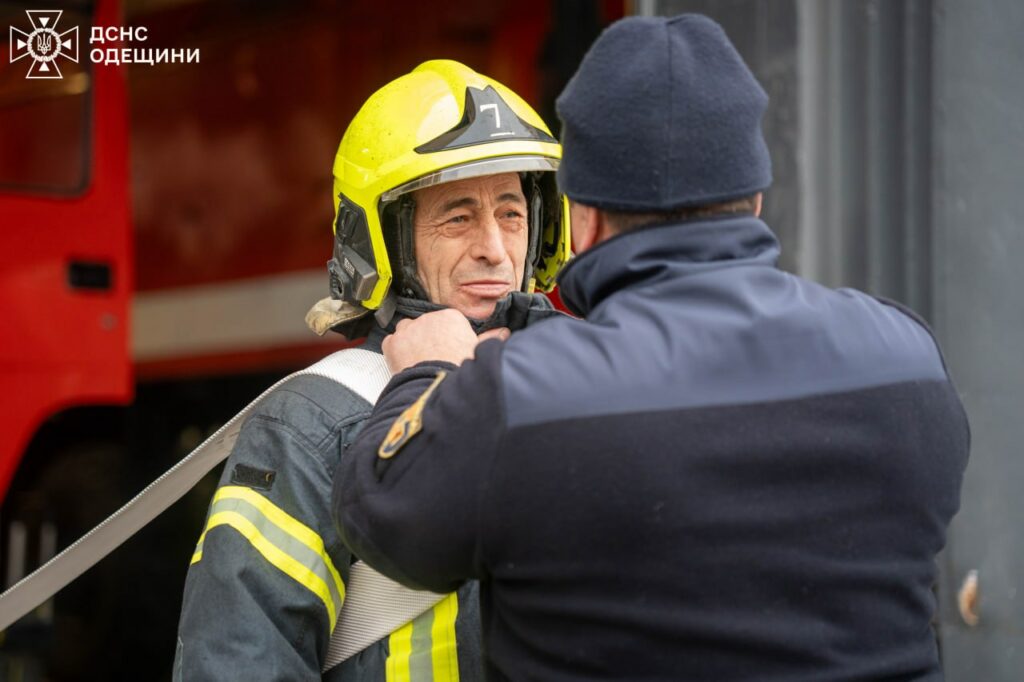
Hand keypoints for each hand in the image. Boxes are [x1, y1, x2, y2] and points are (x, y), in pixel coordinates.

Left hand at [382, 309, 509, 373]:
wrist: (435, 388)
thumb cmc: (459, 371)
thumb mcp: (478, 353)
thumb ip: (490, 340)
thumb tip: (503, 333)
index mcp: (451, 318)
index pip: (448, 322)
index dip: (450, 338)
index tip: (451, 349)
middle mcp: (428, 318)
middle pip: (427, 326)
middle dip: (430, 339)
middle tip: (436, 359)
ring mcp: (408, 330)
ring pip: (408, 331)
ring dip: (412, 343)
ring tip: (420, 361)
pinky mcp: (393, 343)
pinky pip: (392, 344)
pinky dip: (396, 353)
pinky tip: (406, 365)